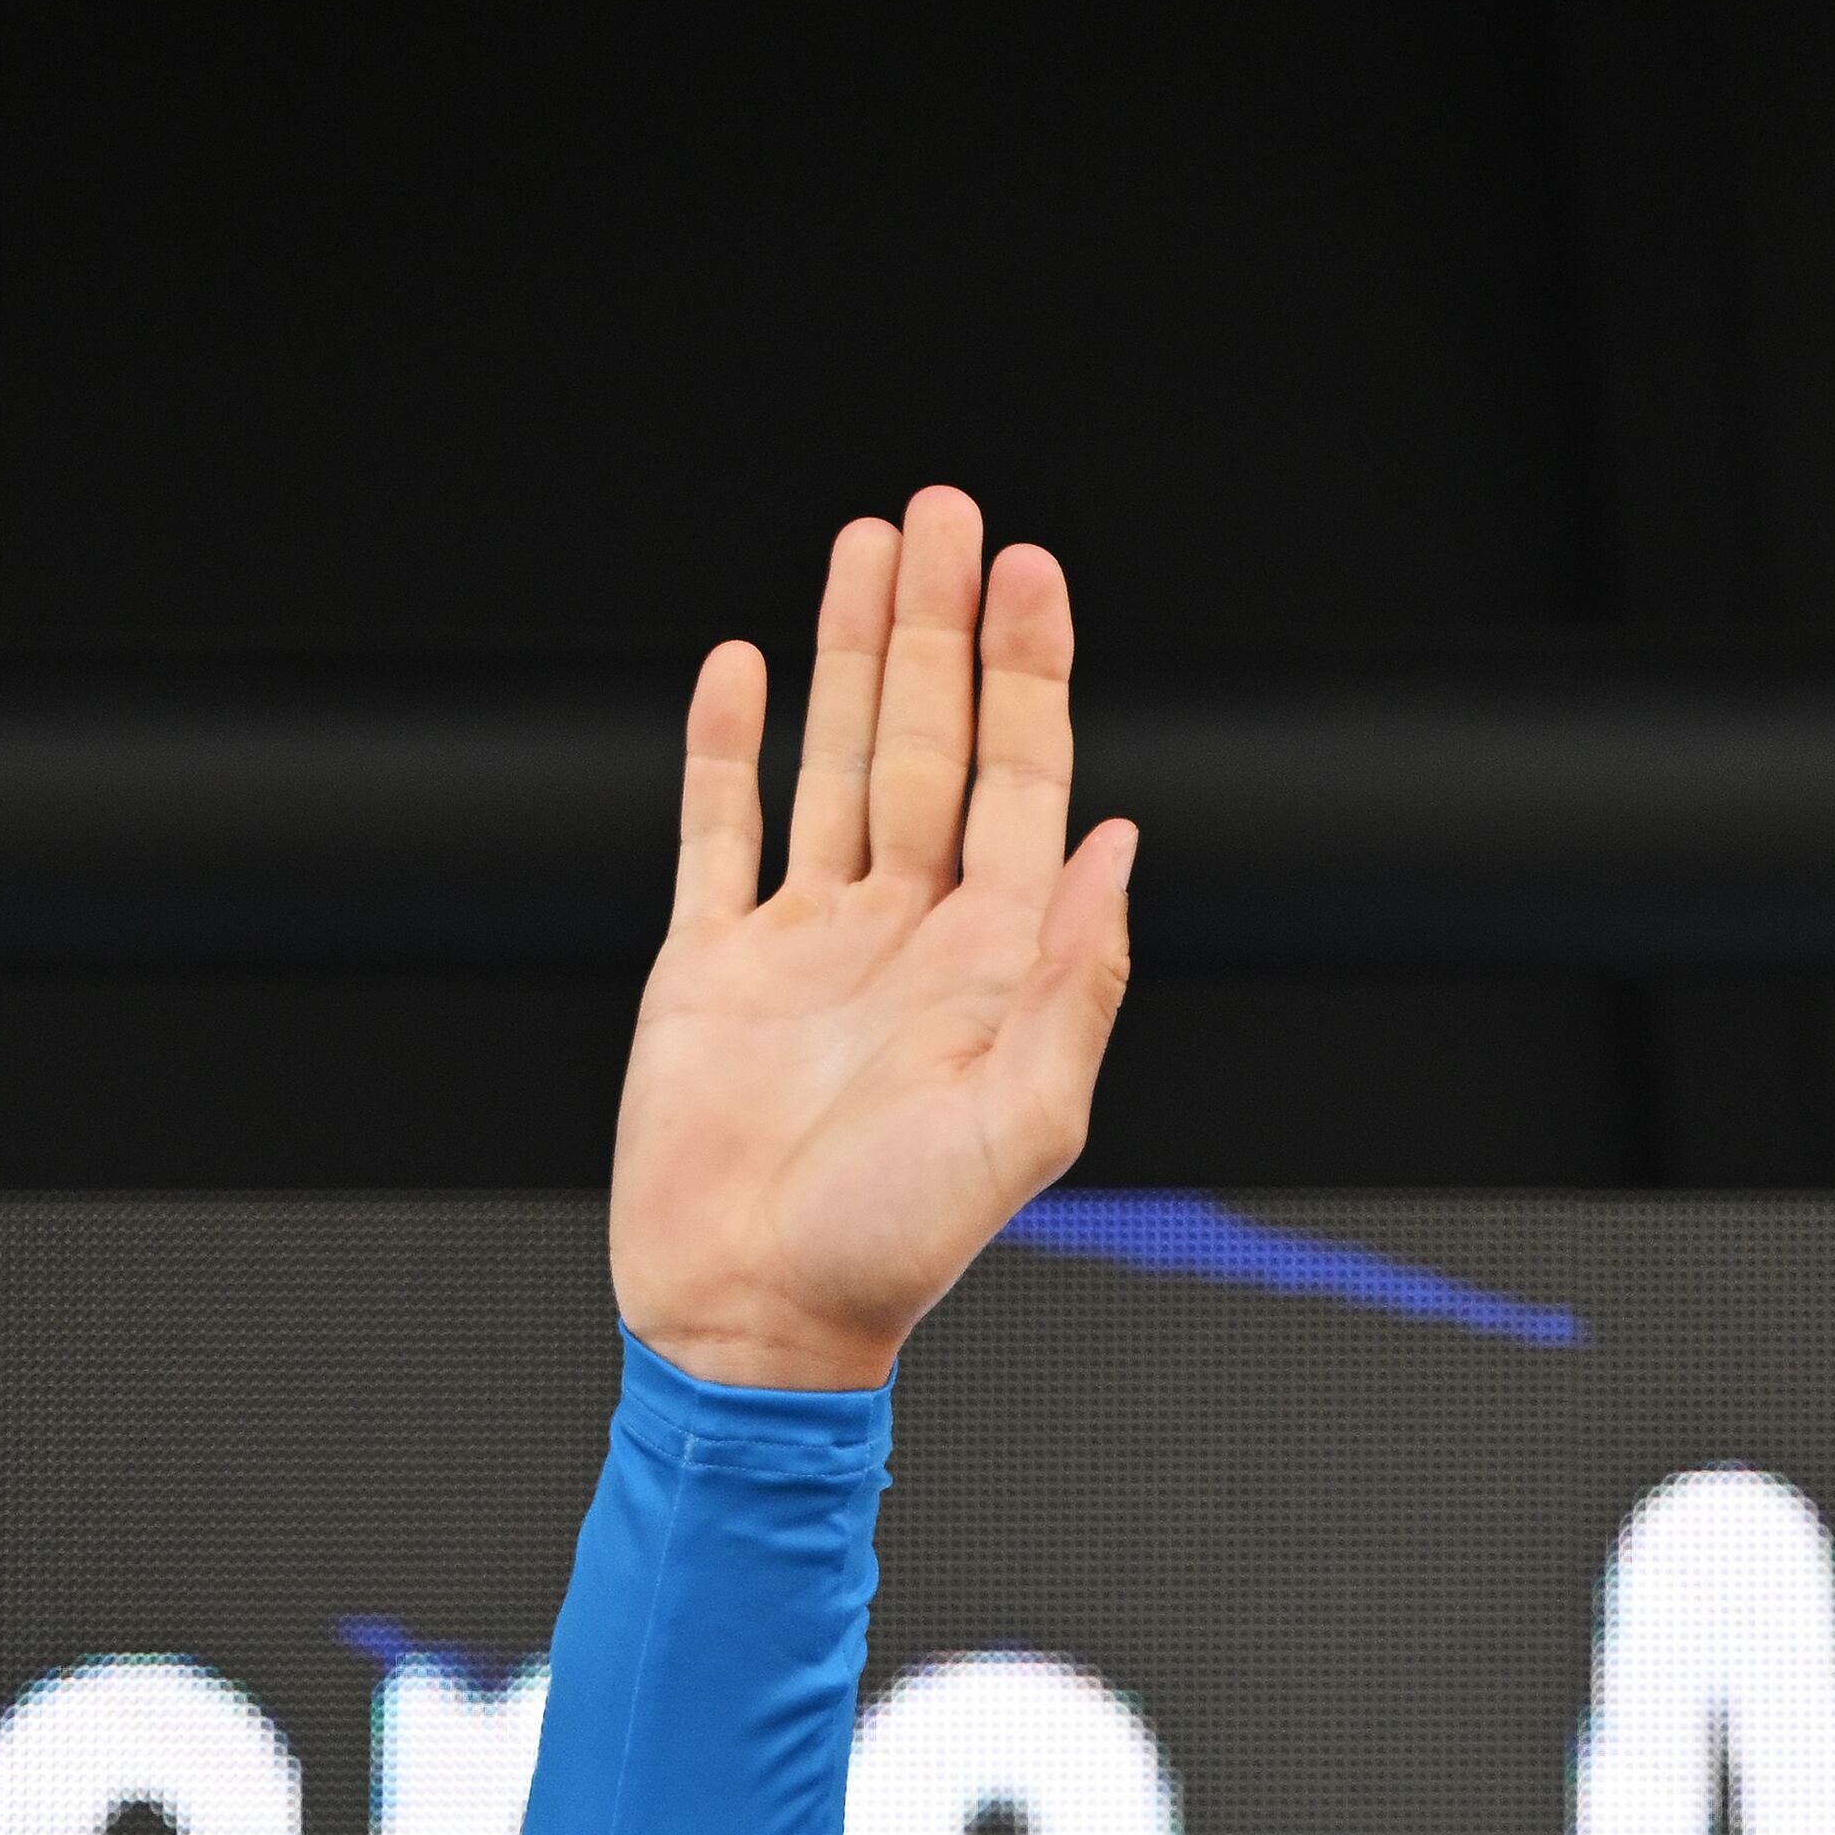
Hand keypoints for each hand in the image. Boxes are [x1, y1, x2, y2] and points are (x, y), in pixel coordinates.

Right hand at [609, 486, 1134, 1391]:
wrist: (754, 1320)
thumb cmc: (890, 1251)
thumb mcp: (1020, 1127)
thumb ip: (1077, 985)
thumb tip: (1123, 849)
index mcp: (989, 968)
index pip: (1021, 785)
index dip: (1027, 676)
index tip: (1027, 573)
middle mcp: (906, 938)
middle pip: (930, 744)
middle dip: (939, 628)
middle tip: (946, 514)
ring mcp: (808, 942)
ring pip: (835, 760)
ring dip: (850, 654)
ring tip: (865, 547)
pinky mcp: (711, 964)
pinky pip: (720, 830)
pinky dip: (728, 746)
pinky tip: (743, 668)